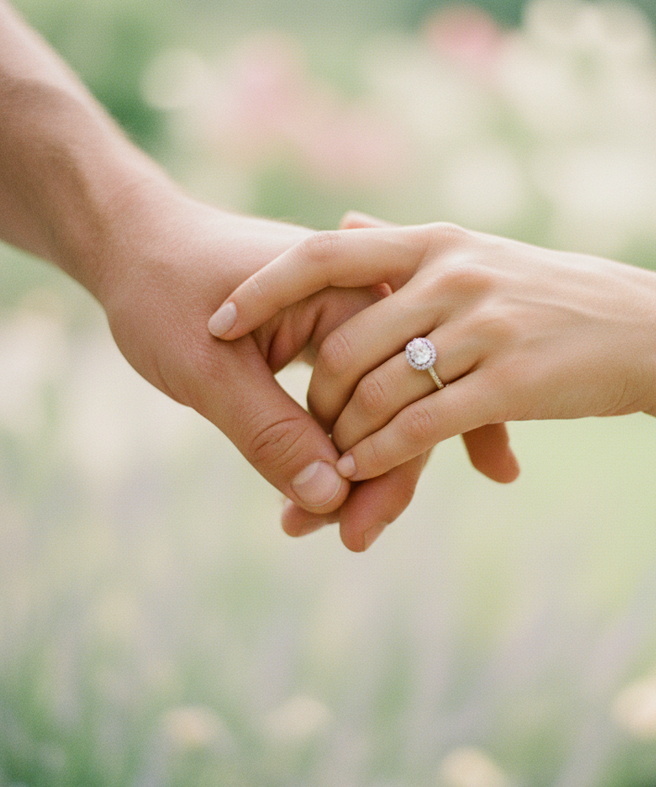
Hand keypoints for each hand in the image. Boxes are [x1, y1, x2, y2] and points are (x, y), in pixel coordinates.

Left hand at [95, 188, 429, 549]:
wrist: (131, 245)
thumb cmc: (163, 289)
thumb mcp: (210, 369)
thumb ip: (271, 431)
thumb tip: (331, 498)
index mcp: (352, 293)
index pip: (394, 395)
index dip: (381, 470)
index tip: (352, 531)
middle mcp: (365, 305)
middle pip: (394, 408)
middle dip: (371, 480)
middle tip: (346, 541)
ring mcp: (349, 324)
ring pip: (371, 411)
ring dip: (348, 470)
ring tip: (310, 526)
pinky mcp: (327, 342)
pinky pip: (344, 402)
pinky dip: (328, 446)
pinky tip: (311, 494)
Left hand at [210, 219, 655, 480]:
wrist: (647, 330)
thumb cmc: (550, 294)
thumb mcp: (478, 252)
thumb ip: (405, 243)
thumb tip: (348, 217)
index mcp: (433, 241)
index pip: (323, 253)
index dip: (260, 288)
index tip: (216, 320)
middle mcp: (451, 274)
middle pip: (340, 343)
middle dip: (308, 400)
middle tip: (296, 432)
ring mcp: (482, 326)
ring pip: (375, 393)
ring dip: (340, 439)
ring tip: (330, 466)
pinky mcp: (510, 381)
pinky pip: (419, 427)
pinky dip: (380, 457)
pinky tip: (363, 476)